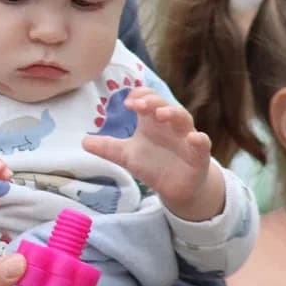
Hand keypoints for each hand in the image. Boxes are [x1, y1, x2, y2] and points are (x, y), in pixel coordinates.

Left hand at [81, 87, 221, 220]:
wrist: (177, 187)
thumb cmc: (154, 164)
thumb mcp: (127, 155)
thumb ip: (107, 147)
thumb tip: (83, 142)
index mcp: (152, 121)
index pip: (147, 98)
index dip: (139, 97)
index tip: (126, 104)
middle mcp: (170, 125)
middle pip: (163, 105)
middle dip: (152, 102)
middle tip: (139, 105)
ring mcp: (186, 138)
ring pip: (184, 119)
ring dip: (173, 114)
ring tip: (161, 114)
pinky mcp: (199, 156)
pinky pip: (203, 144)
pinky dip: (199, 140)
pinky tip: (193, 138)